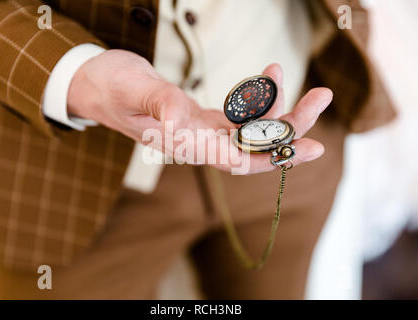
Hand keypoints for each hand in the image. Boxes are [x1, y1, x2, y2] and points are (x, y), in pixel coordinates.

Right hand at [67, 49, 331, 173]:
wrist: (95, 82)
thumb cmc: (109, 86)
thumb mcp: (133, 91)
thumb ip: (160, 106)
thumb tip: (180, 128)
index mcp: (183, 143)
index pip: (237, 158)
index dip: (275, 156)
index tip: (311, 146)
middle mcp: (197, 142)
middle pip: (254, 146)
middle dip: (291, 127)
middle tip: (322, 97)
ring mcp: (201, 131)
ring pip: (250, 129)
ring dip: (280, 108)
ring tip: (296, 79)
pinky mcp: (202, 117)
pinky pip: (239, 113)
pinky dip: (258, 97)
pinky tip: (270, 72)